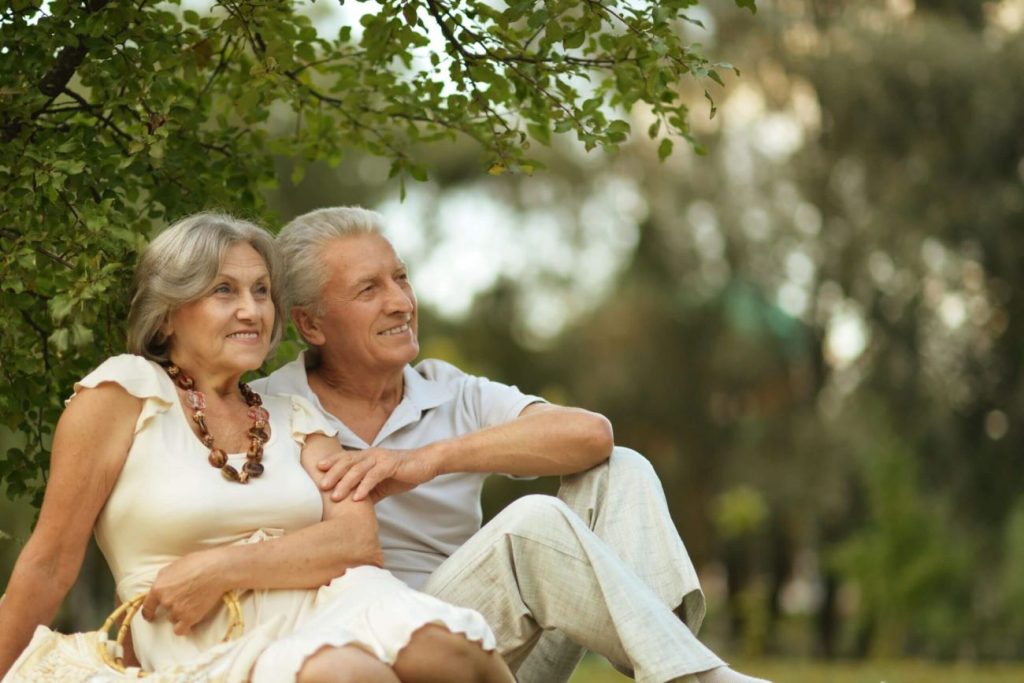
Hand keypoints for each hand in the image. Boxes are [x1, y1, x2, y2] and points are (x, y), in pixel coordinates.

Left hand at [141, 551, 225, 635]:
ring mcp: (177, 610)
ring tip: (193, 605)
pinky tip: (190, 622)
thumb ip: (164, 578)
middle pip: (164, 611)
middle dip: (172, 607)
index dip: (148, 612)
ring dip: (180, 614)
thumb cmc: (198, 563)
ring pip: (173, 619)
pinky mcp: (189, 617)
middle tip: (184, 600)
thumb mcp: (174, 565)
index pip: (147, 606)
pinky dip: (184, 627)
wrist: (218, 570)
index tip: (151, 616)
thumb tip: (162, 585)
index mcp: (159, 587)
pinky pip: (181, 630)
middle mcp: (166, 601)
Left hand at [318, 447, 437, 501]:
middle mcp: (372, 455)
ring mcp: (381, 459)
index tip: (317, 470)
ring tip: (335, 496)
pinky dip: (365, 486)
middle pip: (348, 462)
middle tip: (321, 486)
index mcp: (368, 456)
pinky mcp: (392, 465)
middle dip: (333, 474)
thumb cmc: (403, 472)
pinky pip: (374, 476)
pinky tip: (357, 497)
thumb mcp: (382, 482)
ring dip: (345, 482)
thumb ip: (368, 489)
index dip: (331, 462)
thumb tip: (353, 505)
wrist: (426, 464)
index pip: (345, 458)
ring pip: (358, 469)